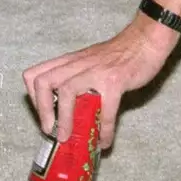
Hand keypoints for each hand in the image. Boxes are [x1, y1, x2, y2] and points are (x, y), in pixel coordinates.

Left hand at [23, 20, 173, 149]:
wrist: (147, 39)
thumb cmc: (121, 52)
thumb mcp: (90, 61)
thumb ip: (78, 78)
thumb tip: (70, 111)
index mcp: (70, 61)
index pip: (34, 75)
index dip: (33, 98)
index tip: (44, 115)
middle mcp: (78, 64)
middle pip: (43, 82)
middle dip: (42, 111)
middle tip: (50, 130)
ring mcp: (96, 72)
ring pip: (66, 92)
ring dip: (65, 121)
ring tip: (68, 138)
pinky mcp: (115, 81)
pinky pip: (104, 110)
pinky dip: (103, 130)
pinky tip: (105, 141)